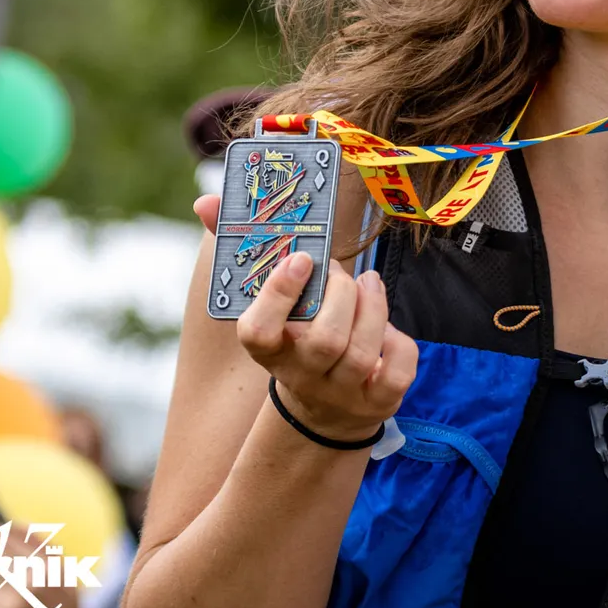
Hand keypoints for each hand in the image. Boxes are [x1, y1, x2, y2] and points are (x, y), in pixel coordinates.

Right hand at [194, 194, 417, 443]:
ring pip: (361, 355)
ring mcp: (341, 393)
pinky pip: (397, 373)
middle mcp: (302, 377)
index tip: (298, 259)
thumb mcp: (269, 303)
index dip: (278, 296)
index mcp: (268, 350)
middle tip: (340, 272)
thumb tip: (209, 201)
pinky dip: (398, 342)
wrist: (325, 407)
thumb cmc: (296, 334)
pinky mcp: (378, 402)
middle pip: (324, 342)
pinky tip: (387, 326)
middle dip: (341, 295)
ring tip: (369, 283)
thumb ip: (241, 249)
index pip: (258, 333)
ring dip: (372, 308)